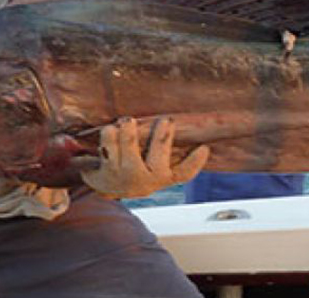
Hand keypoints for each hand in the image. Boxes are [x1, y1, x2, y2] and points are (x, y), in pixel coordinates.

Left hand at [81, 117, 209, 199]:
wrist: (104, 187)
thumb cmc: (133, 170)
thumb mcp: (152, 167)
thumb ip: (166, 153)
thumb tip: (182, 126)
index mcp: (161, 178)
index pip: (183, 174)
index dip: (195, 162)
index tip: (204, 148)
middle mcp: (146, 181)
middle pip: (159, 152)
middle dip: (163, 135)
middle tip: (167, 120)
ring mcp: (126, 176)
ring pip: (130, 142)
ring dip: (128, 128)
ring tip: (127, 121)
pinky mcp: (107, 171)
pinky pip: (109, 143)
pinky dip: (110, 133)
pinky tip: (111, 129)